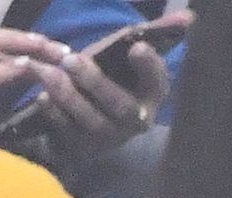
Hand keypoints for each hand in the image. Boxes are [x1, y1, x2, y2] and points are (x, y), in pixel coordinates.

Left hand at [17, 16, 186, 151]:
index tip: (136, 47)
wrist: (95, 114)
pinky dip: (55, 115)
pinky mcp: (83, 148)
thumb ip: (157, 33)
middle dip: (95, 82)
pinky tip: (42, 96)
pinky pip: (69, 134)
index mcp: (152, 95)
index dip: (149, 67)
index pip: (157, 82)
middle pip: (120, 106)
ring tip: (49, 72)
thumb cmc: (117, 76)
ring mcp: (109, 138)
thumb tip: (189, 16)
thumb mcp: (132, 51)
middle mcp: (134, 121)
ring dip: (69, 97)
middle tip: (71, 59)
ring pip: (91, 121)